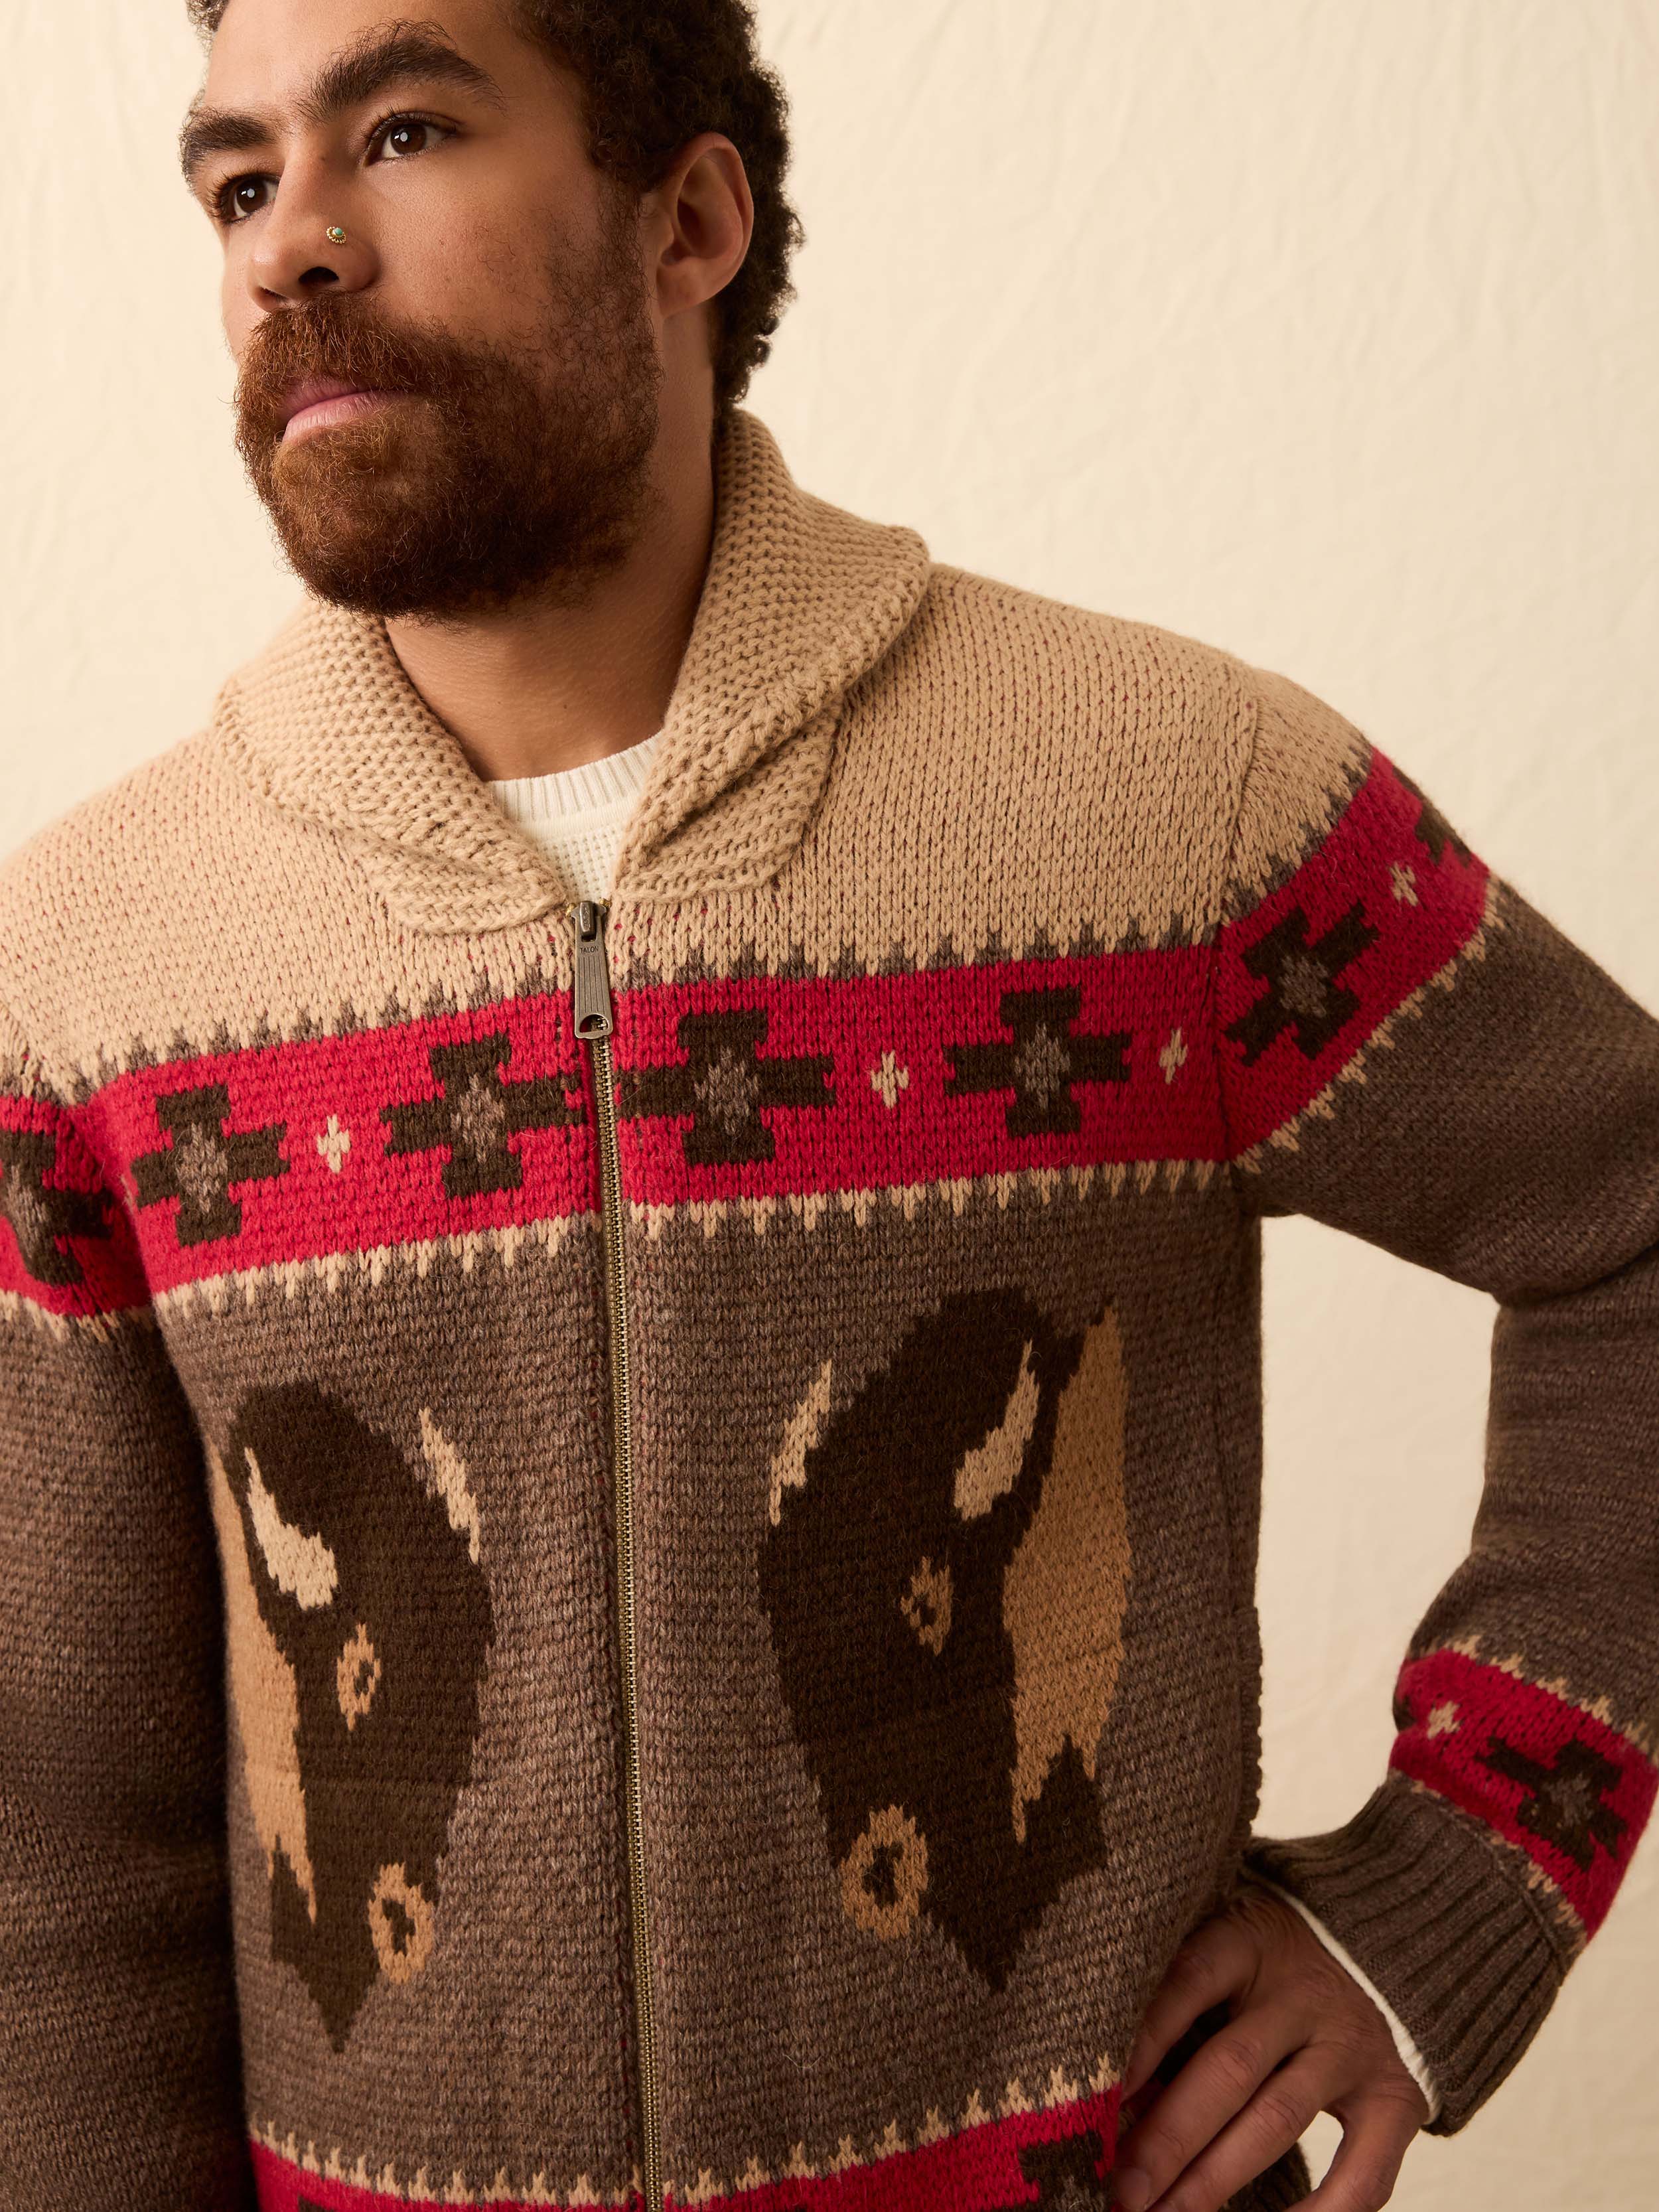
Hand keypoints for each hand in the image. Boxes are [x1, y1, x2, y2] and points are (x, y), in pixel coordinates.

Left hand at [1112, 1879, 1431, 2211]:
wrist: (1374, 1944)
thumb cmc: (1265, 1958)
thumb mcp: (1222, 1947)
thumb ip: (1177, 1997)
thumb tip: (1109, 2083)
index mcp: (1250, 1942)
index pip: (1191, 1980)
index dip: (1146, 2035)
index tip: (1097, 2092)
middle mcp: (1303, 1993)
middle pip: (1229, 2069)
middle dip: (1167, 2138)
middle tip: (1120, 2190)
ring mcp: (1351, 2047)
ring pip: (1276, 2119)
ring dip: (1214, 2179)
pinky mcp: (1393, 2097)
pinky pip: (1363, 2170)